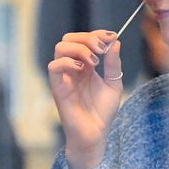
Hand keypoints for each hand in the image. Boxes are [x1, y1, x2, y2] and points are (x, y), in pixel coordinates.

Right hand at [48, 29, 121, 168]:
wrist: (96, 134)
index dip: (97, 34)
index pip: (84, 39)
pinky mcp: (58, 87)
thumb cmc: (102, 112)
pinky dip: (68, 61)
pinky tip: (83, 69)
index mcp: (85, 65)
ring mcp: (64, 76)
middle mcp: (72, 67)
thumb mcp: (114, 84)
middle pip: (69, 39)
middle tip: (102, 49)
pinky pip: (53, 67)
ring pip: (60, 48)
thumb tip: (115, 42)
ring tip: (94, 61)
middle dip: (87, 38)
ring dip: (80, 48)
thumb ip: (113, 64)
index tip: (112, 37)